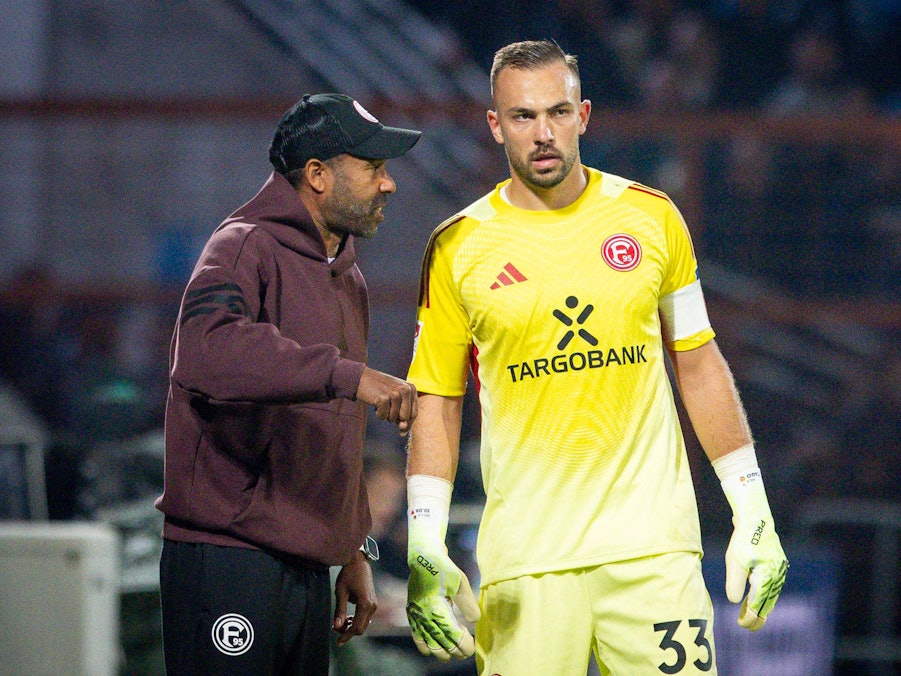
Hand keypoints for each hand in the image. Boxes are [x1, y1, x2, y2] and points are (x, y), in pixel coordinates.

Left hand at [333, 552, 376, 645]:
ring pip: (364, 624)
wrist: (358, 561)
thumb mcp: (341, 592)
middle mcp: (372, 606)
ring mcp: (374, 604)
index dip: (346, 636)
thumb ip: (340, 611)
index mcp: (365, 604)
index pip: (356, 627)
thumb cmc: (348, 574)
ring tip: (340, 621)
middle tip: (335, 627)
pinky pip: (365, 617)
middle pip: (361, 628)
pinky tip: (347, 617)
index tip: (337, 642)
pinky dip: (356, 620)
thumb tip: (337, 627)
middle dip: (348, 631)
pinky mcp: (372, 602)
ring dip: (352, 626)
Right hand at [356, 366, 416, 434]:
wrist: (363, 378)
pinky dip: (378, 413)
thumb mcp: (396, 397)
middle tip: (387, 410)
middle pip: (405, 417)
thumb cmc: (381, 389)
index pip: (414, 413)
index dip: (408, 424)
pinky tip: (375, 403)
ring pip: (393, 418)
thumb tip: (403, 431)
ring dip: (385, 415)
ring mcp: (394, 394)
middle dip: (396, 418)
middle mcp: (405, 390)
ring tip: (381, 402)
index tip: (402, 431)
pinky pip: (383, 416)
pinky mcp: (383, 398)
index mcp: (411, 388)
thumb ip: (402, 412)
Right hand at [407, 539, 479, 659]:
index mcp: (436, 607)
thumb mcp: (460, 582)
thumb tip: (475, 621)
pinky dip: (425, 646)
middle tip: (466, 651)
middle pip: (441, 644)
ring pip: (429, 645)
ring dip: (441, 652)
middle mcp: (424, 615)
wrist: (423, 558)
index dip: (463, 644)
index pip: (452, 635)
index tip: (472, 644)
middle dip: (455, 651)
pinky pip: (417, 638)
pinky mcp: (412, 614)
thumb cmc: (444, 569)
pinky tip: (433, 649)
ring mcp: (416, 616)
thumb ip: (468, 603)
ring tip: (451, 652)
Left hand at [722, 476, 787, 630]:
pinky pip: (772, 582)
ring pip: (772, 592)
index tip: (743, 626)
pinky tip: (760, 593)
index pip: (759, 604)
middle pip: (768, 601)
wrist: (755, 516)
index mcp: (768, 577)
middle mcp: (777, 575)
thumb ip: (736, 584)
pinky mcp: (777, 560)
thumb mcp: (736, 562)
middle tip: (748, 626)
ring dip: (763, 603)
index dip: (751, 616)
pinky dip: (766, 591)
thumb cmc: (744, 539)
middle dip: (758, 614)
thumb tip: (736, 602)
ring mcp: (779, 567)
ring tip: (754, 614)